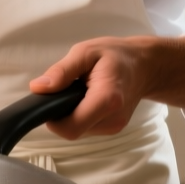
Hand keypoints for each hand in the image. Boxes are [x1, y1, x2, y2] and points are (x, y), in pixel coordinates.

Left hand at [27, 35, 184, 138]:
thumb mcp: (85, 52)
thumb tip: (38, 88)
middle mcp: (113, 119)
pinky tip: (87, 98)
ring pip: (78, 130)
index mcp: (106, 99)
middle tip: (66, 90)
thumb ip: (62, 71)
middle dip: (61, 114)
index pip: (71, 128)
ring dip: (71, 114)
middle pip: (72, 130)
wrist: (145, 65)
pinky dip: (80, 115)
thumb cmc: (117, 55)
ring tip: (80, 91)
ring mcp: (114, 126)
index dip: (53, 119)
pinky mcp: (113, 128)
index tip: (50, 100)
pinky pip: (86, 127)